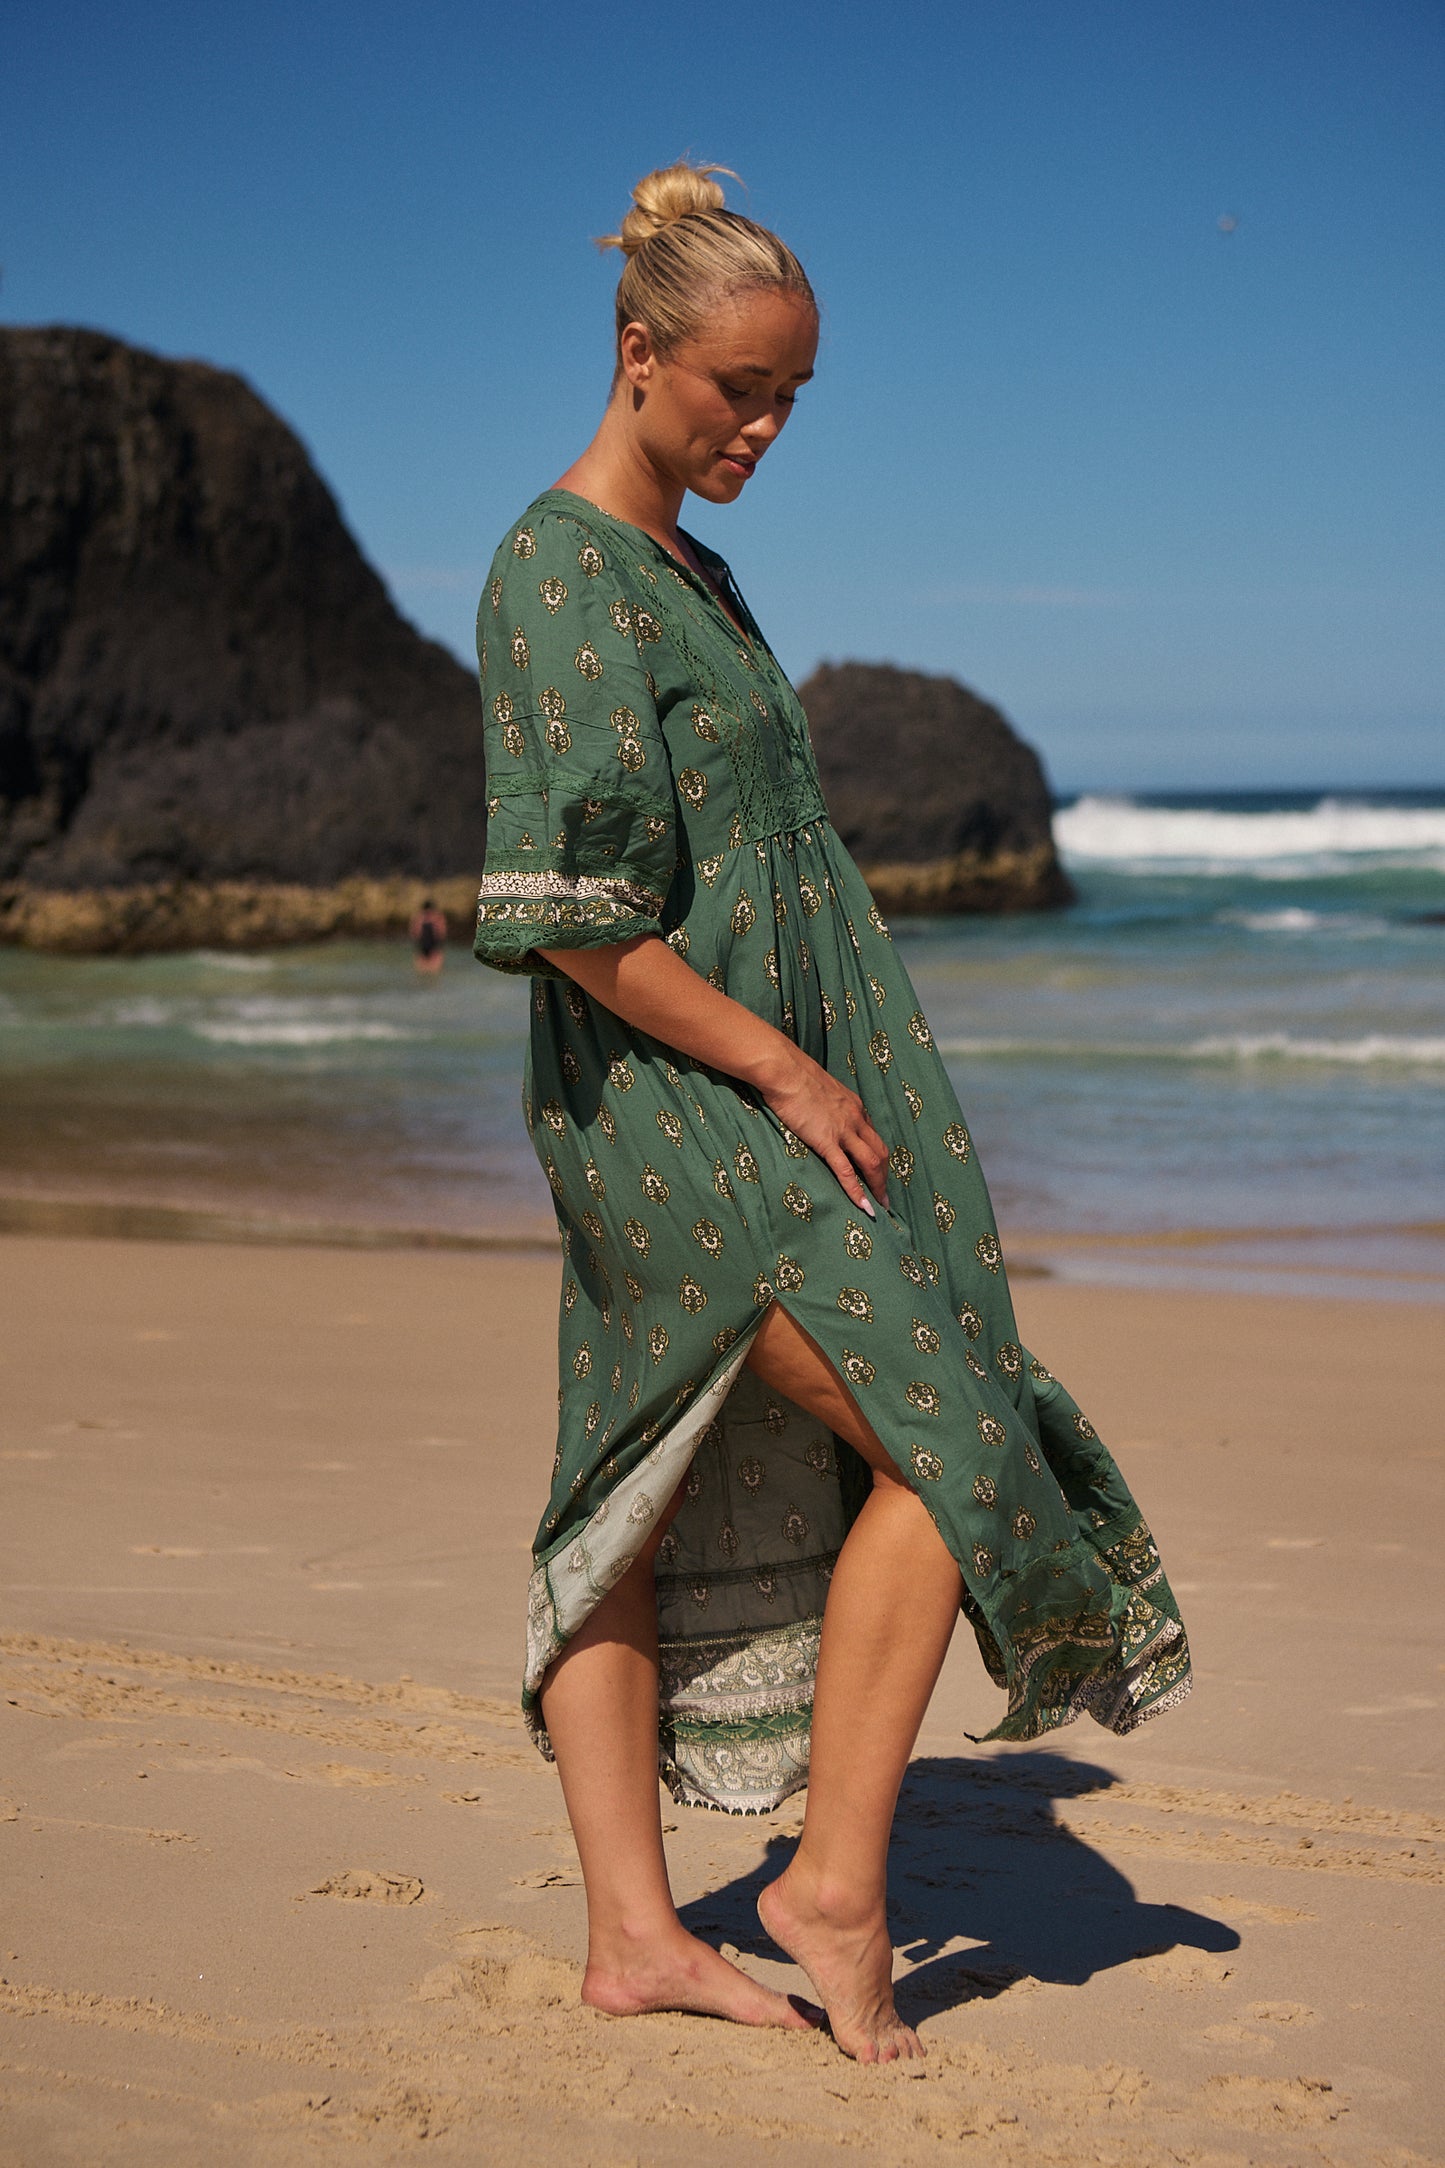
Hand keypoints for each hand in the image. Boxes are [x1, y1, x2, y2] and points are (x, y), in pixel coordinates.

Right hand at [756, 1046, 889, 1215]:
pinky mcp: (826, 1140)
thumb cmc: (795, 1075)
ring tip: (879, 1205)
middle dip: (884, 1176)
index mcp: (855, 1106)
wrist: (784, 1070)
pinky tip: (863, 1206)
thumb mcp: (821, 1089)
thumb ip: (827, 1104)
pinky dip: (857, 1191)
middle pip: (880, 1151)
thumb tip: (821, 1112)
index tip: (876, 1172)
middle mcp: (856, 1118)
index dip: (877, 1157)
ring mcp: (843, 1130)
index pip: (873, 1136)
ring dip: (877, 1186)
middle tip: (883, 1196)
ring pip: (871, 1162)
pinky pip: (846, 1171)